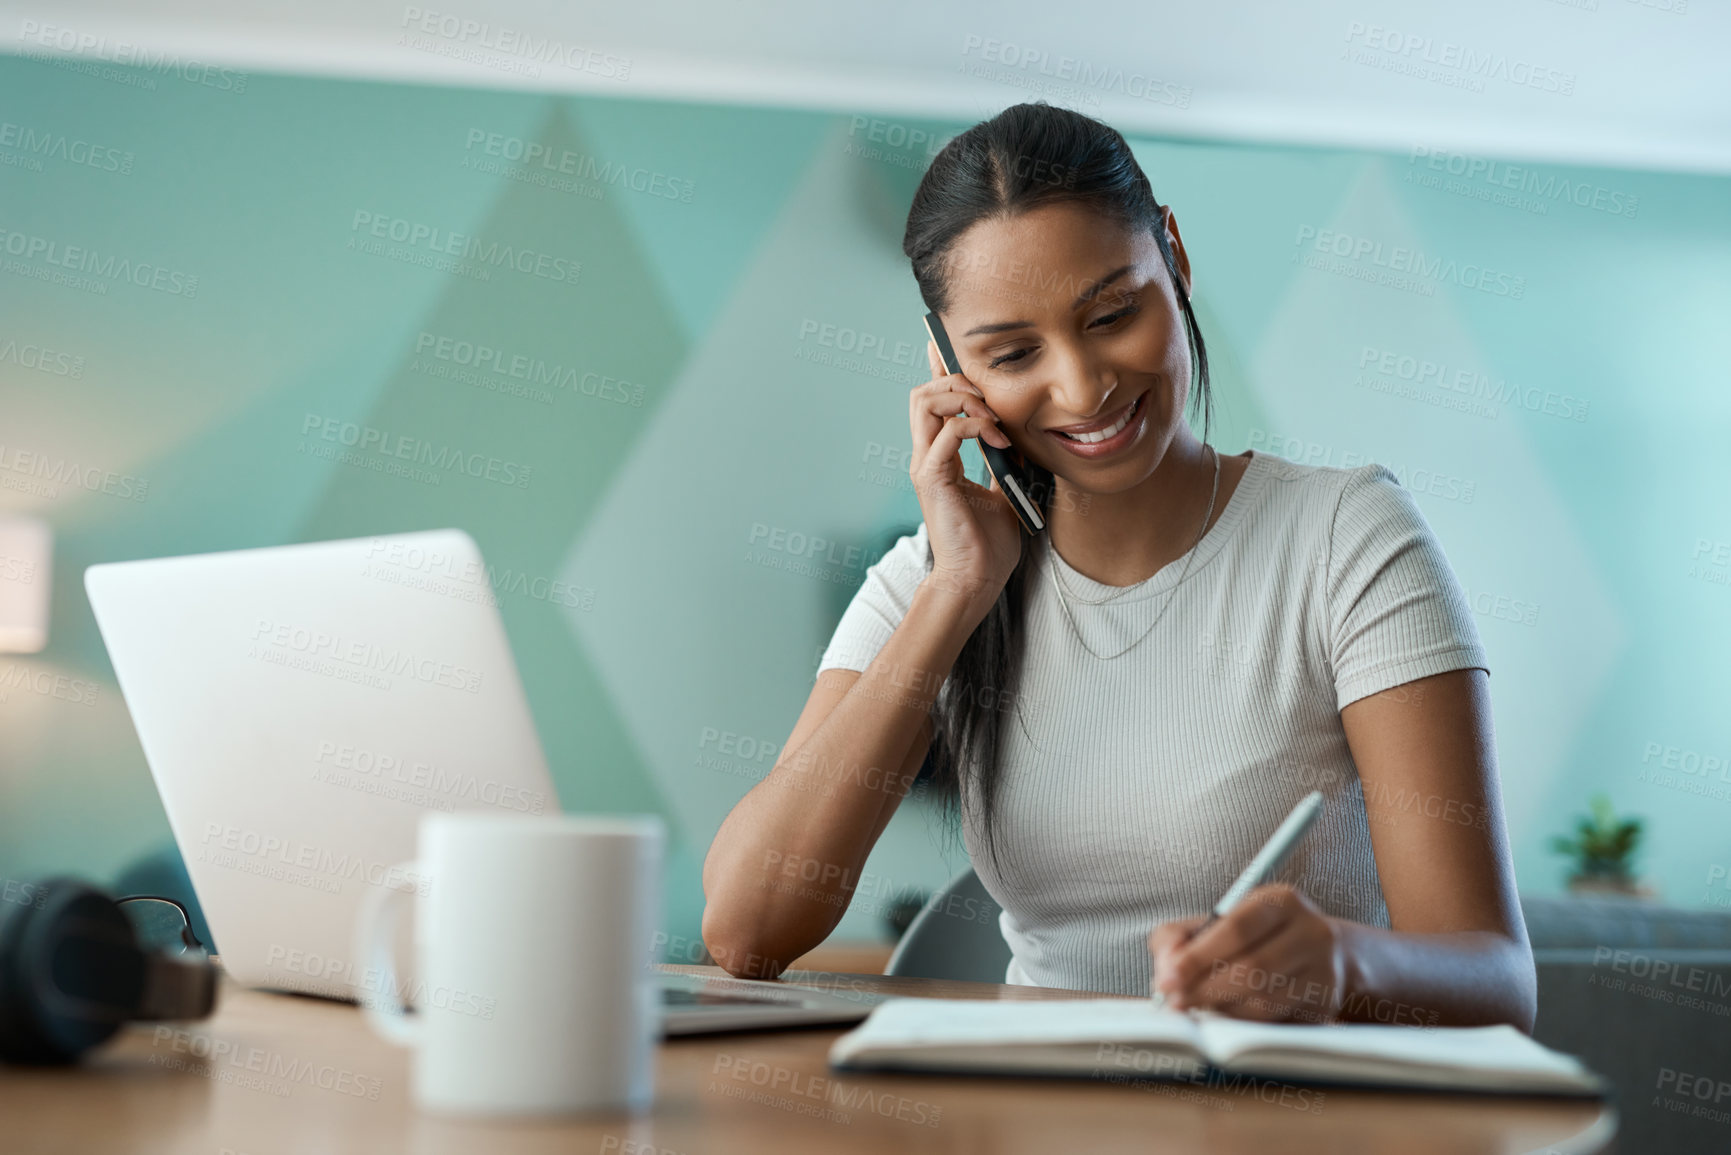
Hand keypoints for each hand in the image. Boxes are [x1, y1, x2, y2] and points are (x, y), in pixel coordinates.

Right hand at [908, 339, 1023, 614]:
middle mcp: (927, 456)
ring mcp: (926, 466)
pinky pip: (947, 433)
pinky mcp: (933, 479)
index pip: (933, 401)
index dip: (941, 369)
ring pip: (925, 402)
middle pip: (923, 392)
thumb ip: (1003, 462)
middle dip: (956, 379)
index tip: (952, 346)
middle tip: (991, 395)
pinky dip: (975, 426)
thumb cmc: (989, 544)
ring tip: (993, 416)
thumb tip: (1021, 437)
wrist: (977, 580)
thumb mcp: (1004, 490)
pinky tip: (999, 442)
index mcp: (940, 457)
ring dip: (962, 397)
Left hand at [1148, 885, 1350, 1023]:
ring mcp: (1324, 972)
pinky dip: (1243, 1022)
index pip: (1236, 929)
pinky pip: (1277, 1022)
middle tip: (1175, 1002)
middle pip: (1252, 969)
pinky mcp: (1326, 1007)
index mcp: (1280, 901)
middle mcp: (1310, 933)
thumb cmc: (1256, 938)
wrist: (1324, 956)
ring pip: (1264, 1001)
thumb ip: (1180, 936)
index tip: (1167, 979)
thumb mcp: (1218, 922)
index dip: (1197, 957)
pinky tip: (1225, 1016)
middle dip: (1204, 989)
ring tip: (1198, 1006)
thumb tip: (1167, 966)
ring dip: (1223, 1008)